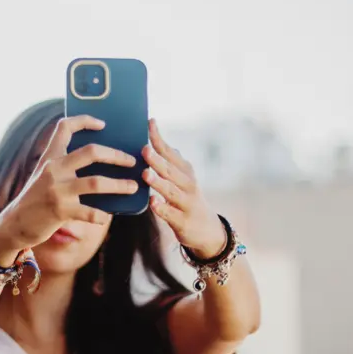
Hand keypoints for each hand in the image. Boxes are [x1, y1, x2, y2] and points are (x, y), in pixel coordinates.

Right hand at [0, 115, 137, 256]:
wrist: (15, 223)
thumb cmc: (36, 199)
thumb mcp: (45, 176)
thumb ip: (64, 166)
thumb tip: (100, 162)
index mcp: (50, 157)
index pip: (65, 127)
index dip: (85, 120)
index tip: (103, 123)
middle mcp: (53, 169)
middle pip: (91, 152)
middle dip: (116, 156)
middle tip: (131, 161)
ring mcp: (57, 190)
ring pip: (96, 182)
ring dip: (119, 185)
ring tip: (133, 187)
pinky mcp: (60, 211)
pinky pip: (89, 212)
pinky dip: (102, 215)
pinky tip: (107, 216)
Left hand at [142, 119, 226, 257]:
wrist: (208, 231)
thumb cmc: (187, 200)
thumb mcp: (182, 179)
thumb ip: (170, 162)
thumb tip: (155, 141)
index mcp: (185, 171)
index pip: (170, 152)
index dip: (159, 138)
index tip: (150, 122)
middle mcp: (188, 185)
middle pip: (171, 170)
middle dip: (158, 160)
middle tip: (144, 149)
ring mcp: (186, 204)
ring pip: (171, 191)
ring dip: (159, 182)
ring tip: (146, 174)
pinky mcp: (183, 222)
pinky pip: (171, 215)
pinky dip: (162, 208)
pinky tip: (152, 202)